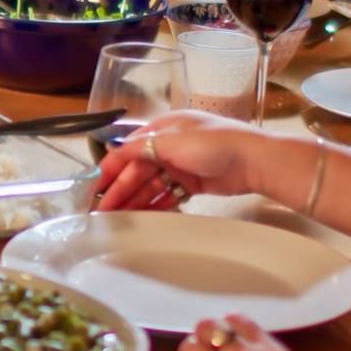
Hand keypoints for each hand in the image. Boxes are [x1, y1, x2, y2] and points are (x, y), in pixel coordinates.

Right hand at [96, 110, 264, 210]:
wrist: (256, 161)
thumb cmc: (216, 143)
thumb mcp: (173, 140)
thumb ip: (141, 146)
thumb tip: (113, 148)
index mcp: (161, 131)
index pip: (126, 151)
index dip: (109, 170)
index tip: (94, 188)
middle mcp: (167, 147)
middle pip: (136, 172)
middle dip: (119, 191)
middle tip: (103, 212)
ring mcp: (180, 166)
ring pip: (150, 186)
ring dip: (134, 201)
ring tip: (118, 220)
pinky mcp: (191, 184)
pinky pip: (166, 196)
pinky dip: (154, 206)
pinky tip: (142, 218)